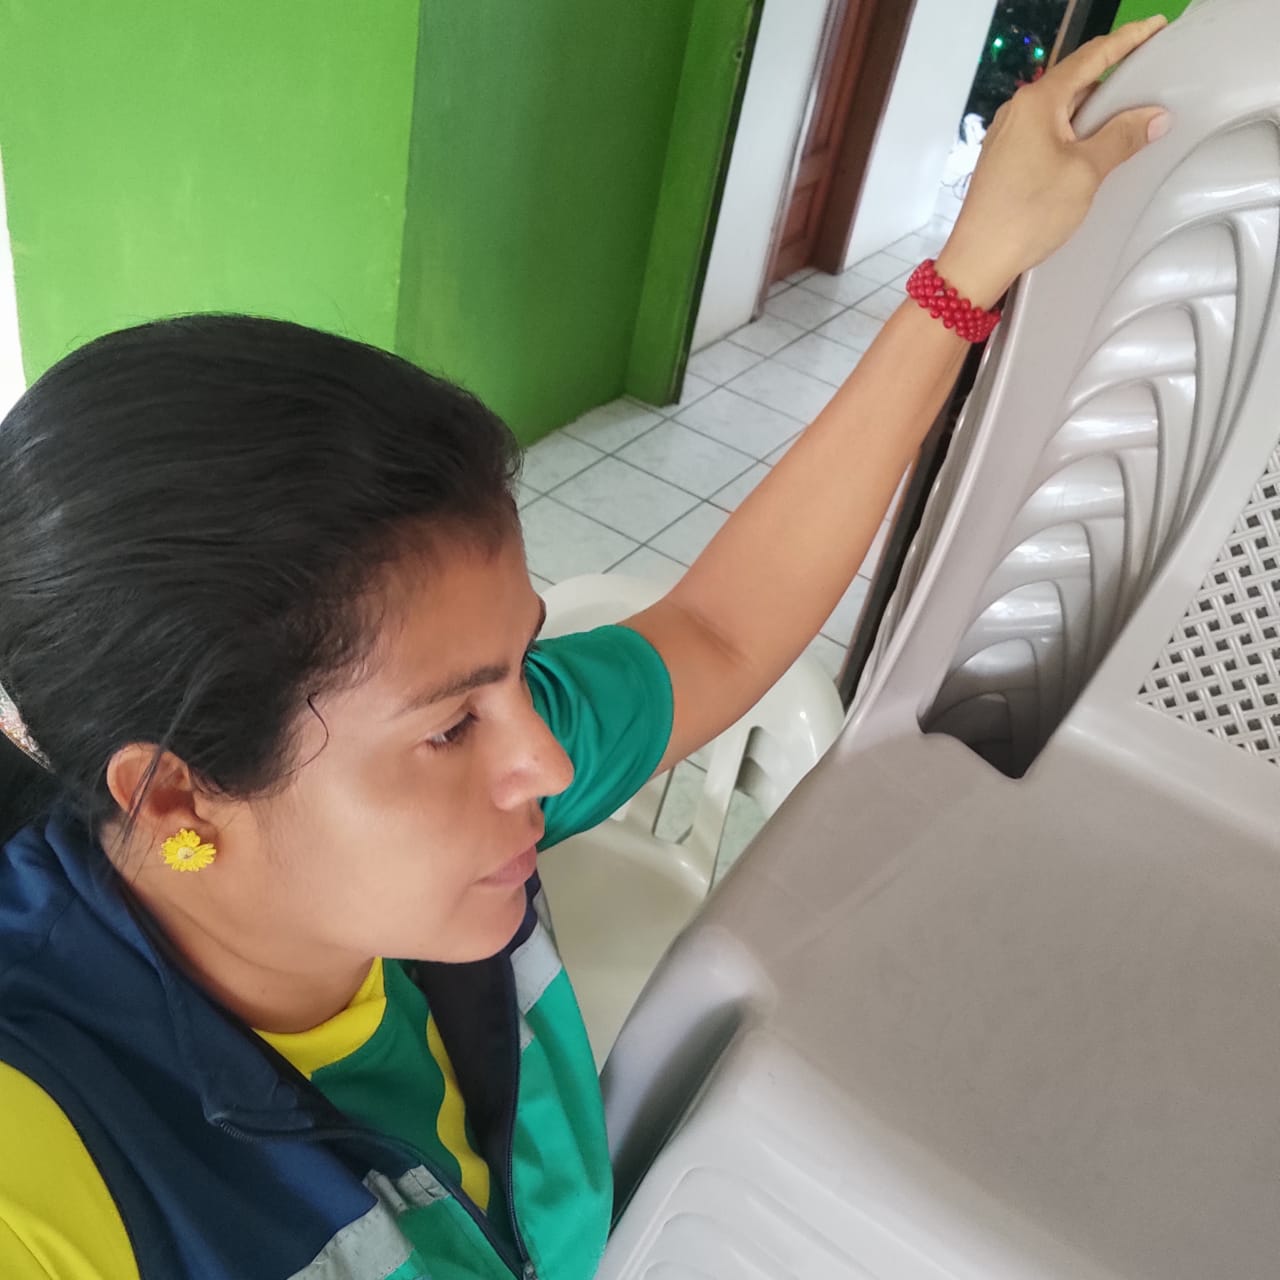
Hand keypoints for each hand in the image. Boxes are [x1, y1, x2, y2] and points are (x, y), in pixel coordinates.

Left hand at [936, 15, 1171, 308]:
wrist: (978, 259)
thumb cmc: (1029, 214)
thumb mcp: (1084, 173)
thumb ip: (1121, 137)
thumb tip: (1155, 116)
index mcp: (1038, 101)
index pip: (1091, 56)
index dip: (1127, 40)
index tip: (1156, 26)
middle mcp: (1018, 110)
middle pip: (1074, 79)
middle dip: (1112, 72)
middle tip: (1149, 69)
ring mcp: (1008, 135)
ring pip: (1060, 108)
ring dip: (1094, 105)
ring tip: (1130, 107)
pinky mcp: (1005, 158)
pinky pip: (1047, 131)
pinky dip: (1074, 129)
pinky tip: (1094, 142)